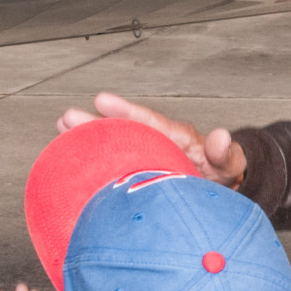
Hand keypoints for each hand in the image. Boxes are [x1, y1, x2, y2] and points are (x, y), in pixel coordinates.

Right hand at [56, 92, 246, 187]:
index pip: (150, 121)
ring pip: (114, 145)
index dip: (126, 111)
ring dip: (88, 139)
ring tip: (61, 131)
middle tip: (67, 117)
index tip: (102, 100)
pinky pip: (115, 167)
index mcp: (177, 137)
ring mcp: (146, 157)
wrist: (220, 190)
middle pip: (124, 129)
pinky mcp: (139, 174)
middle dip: (96, 124)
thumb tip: (222, 137)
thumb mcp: (229, 163)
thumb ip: (225, 153)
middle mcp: (157, 142)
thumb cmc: (223, 174)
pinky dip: (94, 164)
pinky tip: (71, 165)